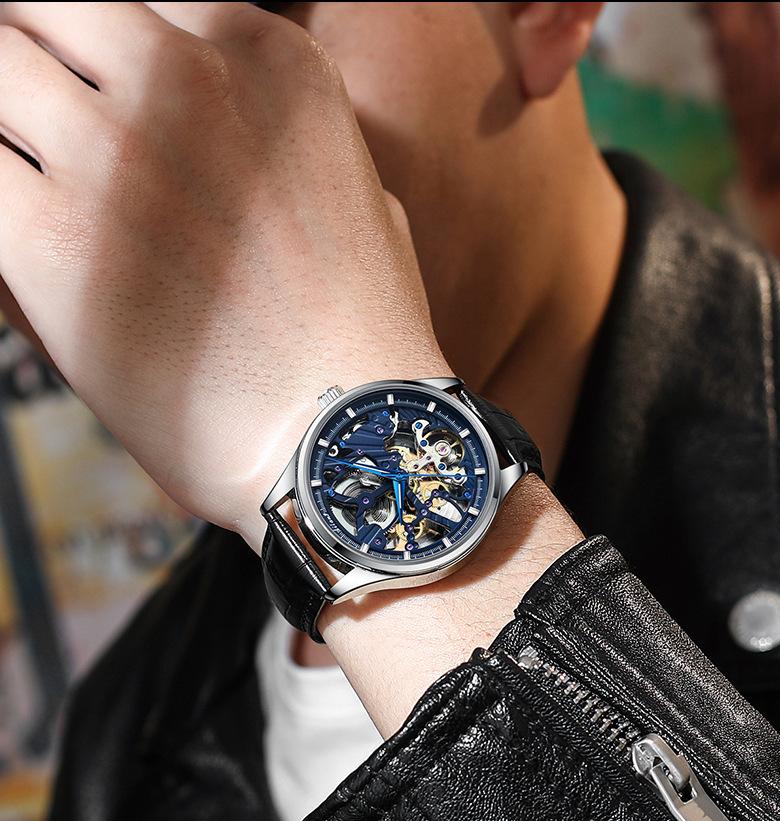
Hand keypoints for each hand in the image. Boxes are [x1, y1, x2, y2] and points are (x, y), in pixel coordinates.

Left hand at [0, 2, 448, 548]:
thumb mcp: (362, 198)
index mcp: (265, 59)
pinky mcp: (49, 237)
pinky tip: (20, 249)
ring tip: (34, 196)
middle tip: (33, 126)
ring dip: (2, 132)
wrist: (344, 437)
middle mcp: (186, 80)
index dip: (93, 50)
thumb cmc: (361, 337)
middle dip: (26, 59)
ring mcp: (113, 150)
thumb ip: (287, 145)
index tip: (83, 89)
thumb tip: (243, 152)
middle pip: (42, 10)